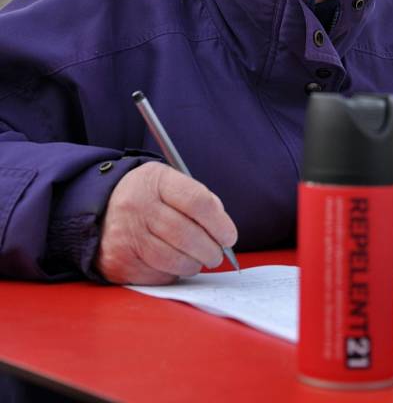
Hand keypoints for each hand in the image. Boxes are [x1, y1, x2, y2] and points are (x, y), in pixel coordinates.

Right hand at [94, 162, 237, 284]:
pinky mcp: (119, 262)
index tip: (229, 236)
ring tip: (197, 259)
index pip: (197, 201)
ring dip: (193, 264)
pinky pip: (158, 275)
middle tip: (216, 254)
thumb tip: (224, 232)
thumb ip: (198, 201)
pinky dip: (172, 273)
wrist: (101, 210)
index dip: (219, 223)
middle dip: (210, 250)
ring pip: (174, 259)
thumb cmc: (148, 198)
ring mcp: (125, 235)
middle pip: (187, 234)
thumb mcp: (169, 183)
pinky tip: (172, 263)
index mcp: (155, 180)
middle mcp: (137, 205)